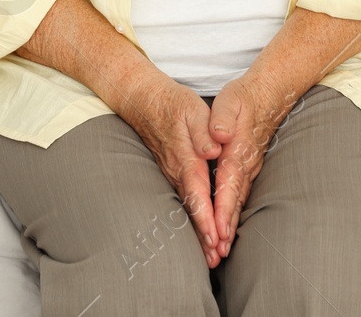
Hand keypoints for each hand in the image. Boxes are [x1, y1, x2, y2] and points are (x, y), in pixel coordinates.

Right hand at [114, 68, 224, 266]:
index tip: (215, 238)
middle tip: (216, 260)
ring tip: (211, 258)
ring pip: (188, 209)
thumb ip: (203, 131)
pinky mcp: (172, 173)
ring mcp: (172, 175)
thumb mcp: (192, 109)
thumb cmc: (173, 103)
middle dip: (203, 236)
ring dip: (199, 233)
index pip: (199, 194)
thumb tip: (213, 149)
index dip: (207, 217)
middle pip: (192, 210)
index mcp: (187, 158)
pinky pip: (184, 202)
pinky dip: (193, 221)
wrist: (144, 100)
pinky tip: (200, 235)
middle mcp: (177, 172)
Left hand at [207, 74, 300, 258]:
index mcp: (238, 151)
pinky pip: (239, 196)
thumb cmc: (245, 97)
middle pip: (234, 202)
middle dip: (226, 229)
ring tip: (220, 251)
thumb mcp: (230, 100)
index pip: (228, 185)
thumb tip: (217, 134)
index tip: (217, 231)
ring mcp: (249, 168)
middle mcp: (246, 165)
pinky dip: (233, 215)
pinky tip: (227, 229)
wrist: (269, 94)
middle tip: (216, 254)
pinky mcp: (248, 169)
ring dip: (229, 227)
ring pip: (238, 202)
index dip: (222, 210)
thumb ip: (222, 117)